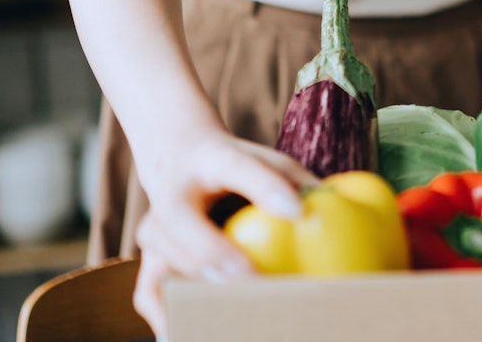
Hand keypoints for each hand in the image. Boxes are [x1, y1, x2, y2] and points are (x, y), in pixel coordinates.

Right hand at [131, 132, 316, 333]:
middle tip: (251, 280)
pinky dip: (167, 316)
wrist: (175, 158)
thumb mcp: (264, 159)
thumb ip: (296, 181)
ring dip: (194, 293)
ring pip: (162, 262)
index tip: (296, 211)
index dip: (265, 189)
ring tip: (230, 318)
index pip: (236, 168)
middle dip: (214, 254)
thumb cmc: (233, 166)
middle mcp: (172, 192)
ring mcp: (153, 226)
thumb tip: (333, 208)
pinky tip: (186, 334)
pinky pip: (149, 292)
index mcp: (210, 159)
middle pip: (183, 223)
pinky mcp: (148, 256)